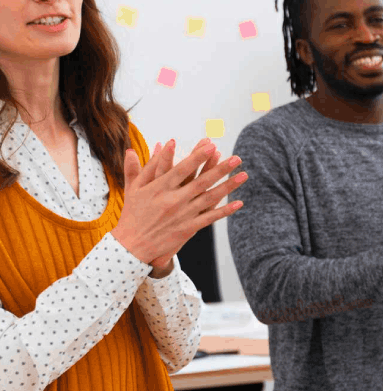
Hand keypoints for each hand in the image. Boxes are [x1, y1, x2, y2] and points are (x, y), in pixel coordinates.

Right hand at [112, 138, 247, 266]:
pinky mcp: (188, 228)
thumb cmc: (132, 214)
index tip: (211, 146)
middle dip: (221, 169)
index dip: (197, 157)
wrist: (132, 245)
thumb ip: (134, 168)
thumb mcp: (132, 189)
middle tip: (237, 157)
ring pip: (210, 198)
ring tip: (244, 175)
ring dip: (228, 186)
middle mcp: (173, 200)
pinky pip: (210, 218)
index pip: (182, 169)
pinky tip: (239, 203)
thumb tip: (131, 148)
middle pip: (202, 181)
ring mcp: (183, 214)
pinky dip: (225, 211)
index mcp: (159, 188)